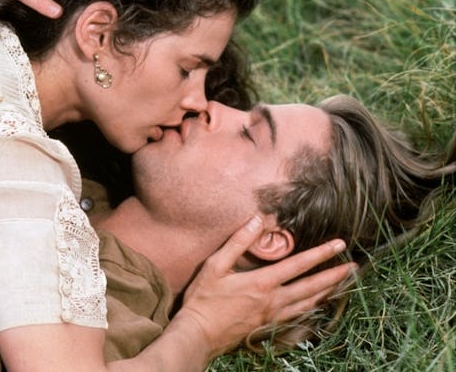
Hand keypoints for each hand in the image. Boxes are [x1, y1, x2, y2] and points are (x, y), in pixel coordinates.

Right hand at [175, 216, 356, 358]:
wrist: (199, 334)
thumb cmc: (204, 299)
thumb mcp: (215, 266)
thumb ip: (238, 242)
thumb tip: (258, 220)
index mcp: (262, 283)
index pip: (299, 265)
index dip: (321, 253)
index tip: (339, 244)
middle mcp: (273, 301)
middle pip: (312, 287)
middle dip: (335, 275)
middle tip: (354, 266)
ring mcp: (273, 316)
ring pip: (309, 303)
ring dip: (329, 291)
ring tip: (343, 283)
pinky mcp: (269, 327)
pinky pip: (299, 316)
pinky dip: (314, 307)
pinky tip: (318, 304)